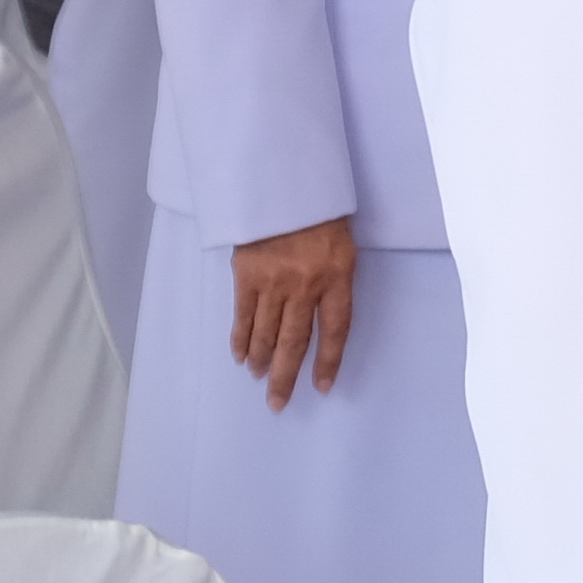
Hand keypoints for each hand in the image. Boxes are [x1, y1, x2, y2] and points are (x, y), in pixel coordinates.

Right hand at [232, 217, 358, 408]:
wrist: (284, 181)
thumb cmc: (320, 214)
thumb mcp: (342, 246)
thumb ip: (334, 282)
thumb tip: (321, 320)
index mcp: (336, 276)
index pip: (335, 331)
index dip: (328, 362)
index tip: (321, 386)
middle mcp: (305, 285)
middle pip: (294, 341)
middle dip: (284, 376)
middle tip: (277, 402)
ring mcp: (273, 281)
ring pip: (265, 333)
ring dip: (261, 360)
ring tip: (258, 378)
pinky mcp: (246, 274)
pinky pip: (243, 315)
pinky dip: (241, 338)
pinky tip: (240, 355)